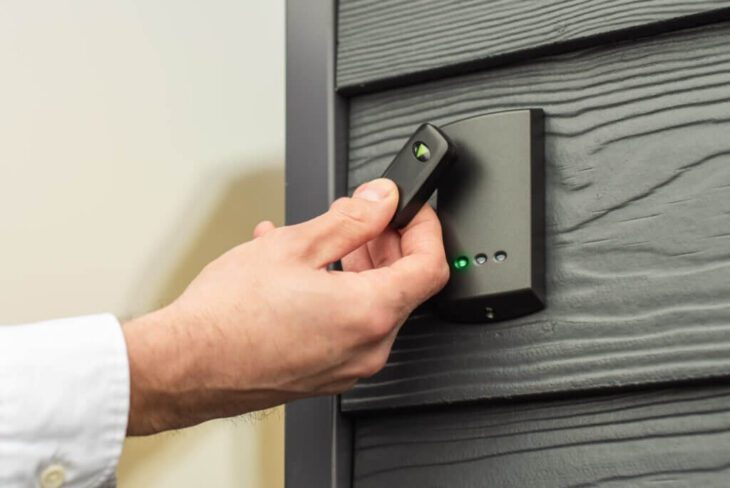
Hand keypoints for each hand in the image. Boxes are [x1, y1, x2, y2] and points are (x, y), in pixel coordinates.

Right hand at [122, 178, 448, 434]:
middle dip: (388, 243)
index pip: (431, 265)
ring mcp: (347, 366)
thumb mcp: (295, 246)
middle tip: (362, 217)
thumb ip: (350, 220)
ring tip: (323, 239)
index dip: (426, 228)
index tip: (411, 210)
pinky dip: (338, 292)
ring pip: (375, 305)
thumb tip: (381, 200)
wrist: (185, 366)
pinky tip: (303, 270)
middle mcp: (367, 347)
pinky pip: (348, 326)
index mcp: (369, 312)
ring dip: (360, 266)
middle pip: (404, 285)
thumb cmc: (227, 316)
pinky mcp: (326, 374)